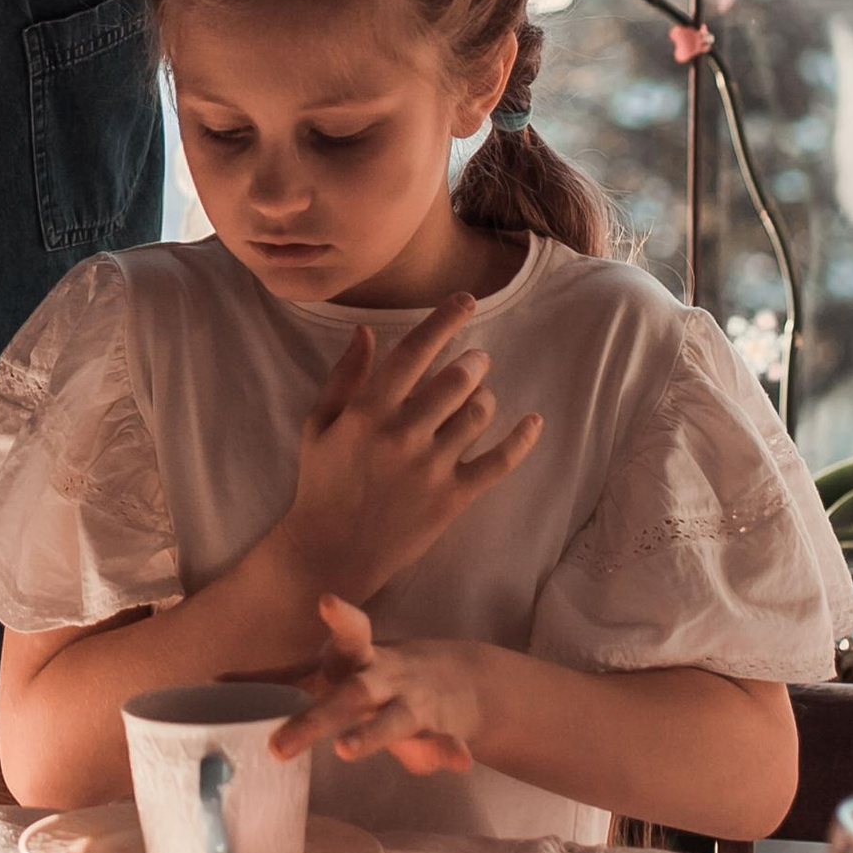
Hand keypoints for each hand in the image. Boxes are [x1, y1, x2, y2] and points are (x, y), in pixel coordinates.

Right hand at [272, 297, 540, 605]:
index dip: (445, 320)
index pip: (415, 351)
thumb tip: (367, 331)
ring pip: (480, 414)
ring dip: (486, 397)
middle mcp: (403, 434)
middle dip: (474, 361)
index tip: (466, 301)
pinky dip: (522, 439)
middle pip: (458, 378)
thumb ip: (344, 376)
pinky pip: (499, 462)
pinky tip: (534, 421)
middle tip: (476, 360)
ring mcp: (431, 467)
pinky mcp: (453, 498)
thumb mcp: (319, 424)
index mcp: (368, 411)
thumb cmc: (321, 483)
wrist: (331, 551)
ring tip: (479, 398)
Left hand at [274, 593, 482, 777]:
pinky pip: (445, 743)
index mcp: (359, 658)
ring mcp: (414, 704)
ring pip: (394, 720)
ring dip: (371, 736)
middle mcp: (385, 677)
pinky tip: (459, 760)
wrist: (456, 680)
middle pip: (352, 693)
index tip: (326, 600)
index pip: (349, 634)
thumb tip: (216, 683)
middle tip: (278, 745)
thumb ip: (283, 678)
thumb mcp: (334, 670)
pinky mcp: (438, 731)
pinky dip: (451, 752)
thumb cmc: (374, 675)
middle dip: (315, 719)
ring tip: (346, 751)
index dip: (339, 619)